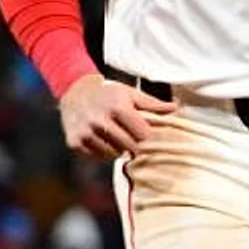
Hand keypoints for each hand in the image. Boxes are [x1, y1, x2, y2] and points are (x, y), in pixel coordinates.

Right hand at [58, 73, 175, 159]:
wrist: (74, 91)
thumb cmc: (108, 93)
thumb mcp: (130, 93)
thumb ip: (152, 104)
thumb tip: (174, 109)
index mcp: (117, 107)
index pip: (143, 135)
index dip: (148, 137)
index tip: (147, 136)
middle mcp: (100, 120)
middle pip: (130, 147)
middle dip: (134, 144)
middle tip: (131, 137)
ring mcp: (86, 132)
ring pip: (113, 154)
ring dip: (118, 149)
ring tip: (116, 137)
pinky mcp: (75, 142)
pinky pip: (97, 156)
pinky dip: (103, 152)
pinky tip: (102, 140)